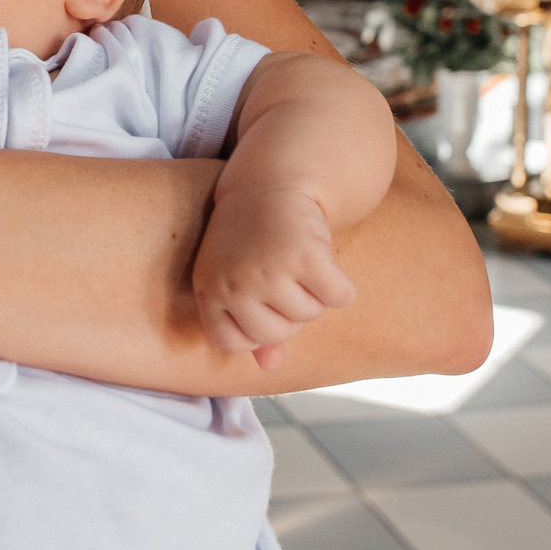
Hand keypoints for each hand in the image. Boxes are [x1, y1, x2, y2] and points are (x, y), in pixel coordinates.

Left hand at [192, 179, 357, 369]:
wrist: (271, 181)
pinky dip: (341, 285)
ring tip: (297, 258)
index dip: (255, 328)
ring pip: (310, 315)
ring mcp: (267, 270)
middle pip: (277, 333)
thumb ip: (250, 326)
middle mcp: (233, 283)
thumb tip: (270, 368)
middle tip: (283, 271)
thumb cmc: (251, 237)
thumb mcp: (235, 278)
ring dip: (314, 292)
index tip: (260, 299)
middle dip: (289, 310)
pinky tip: (324, 259)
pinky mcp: (305, 256)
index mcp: (209, 289)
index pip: (235, 343)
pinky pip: (338, 297)